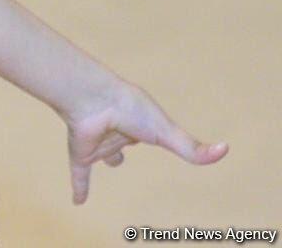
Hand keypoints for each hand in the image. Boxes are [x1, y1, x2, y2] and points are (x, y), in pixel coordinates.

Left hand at [61, 78, 227, 204]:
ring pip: (100, 153)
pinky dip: (79, 187)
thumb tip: (225, 150)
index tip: (155, 135)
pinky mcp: (81, 152)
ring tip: (106, 162)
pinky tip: (77, 201)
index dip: (152, 134)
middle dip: (123, 144)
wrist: (92, 100)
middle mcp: (117, 132)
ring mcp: (98, 141)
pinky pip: (79, 174)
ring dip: (102, 156)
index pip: (147, 132)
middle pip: (122, 141)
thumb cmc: (131, 109)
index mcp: (138, 124)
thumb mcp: (165, 130)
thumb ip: (191, 147)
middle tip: (126, 149)